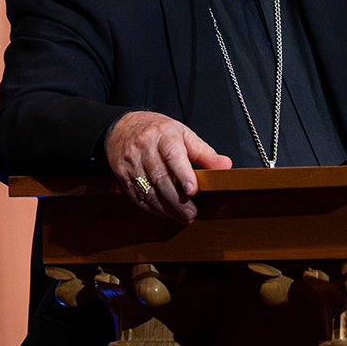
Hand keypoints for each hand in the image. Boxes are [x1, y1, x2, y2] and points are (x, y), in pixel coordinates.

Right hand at [104, 111, 232, 222]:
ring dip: (166, 208)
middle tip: (191, 214)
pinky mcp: (122, 175)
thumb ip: (204, 152)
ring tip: (182, 217)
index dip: (183, 174)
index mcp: (164, 135)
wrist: (121, 128)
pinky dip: (152, 208)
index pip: (173, 155)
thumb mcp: (183, 134)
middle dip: (177, 200)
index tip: (193, 190)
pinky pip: (137, 196)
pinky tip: (164, 212)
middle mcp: (145, 148)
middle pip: (161, 178)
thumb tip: (226, 166)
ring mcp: (131, 162)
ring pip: (148, 190)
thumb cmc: (158, 132)